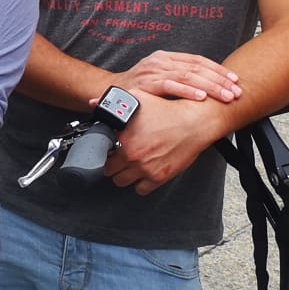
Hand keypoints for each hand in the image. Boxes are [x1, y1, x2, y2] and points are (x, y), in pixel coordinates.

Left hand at [103, 91, 224, 194]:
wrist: (193, 123)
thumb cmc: (168, 111)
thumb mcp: (137, 99)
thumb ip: (112, 103)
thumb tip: (94, 103)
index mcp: (125, 139)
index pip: (102, 154)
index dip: (104, 152)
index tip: (108, 151)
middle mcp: (134, 156)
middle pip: (110, 171)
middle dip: (112, 165)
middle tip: (117, 160)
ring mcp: (146, 168)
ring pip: (123, 182)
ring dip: (124, 176)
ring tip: (128, 168)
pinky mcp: (160, 177)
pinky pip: (142, 190)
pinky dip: (140, 184)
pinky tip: (141, 175)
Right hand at [113, 51, 241, 103]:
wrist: (108, 92)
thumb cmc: (137, 88)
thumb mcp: (159, 78)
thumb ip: (180, 78)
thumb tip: (210, 87)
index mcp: (165, 57)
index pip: (197, 60)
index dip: (217, 69)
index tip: (235, 80)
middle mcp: (160, 61)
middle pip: (196, 68)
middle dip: (219, 80)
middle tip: (236, 92)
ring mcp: (152, 71)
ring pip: (187, 76)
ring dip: (210, 87)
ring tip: (226, 96)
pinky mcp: (145, 84)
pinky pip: (170, 85)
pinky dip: (187, 91)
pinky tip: (201, 97)